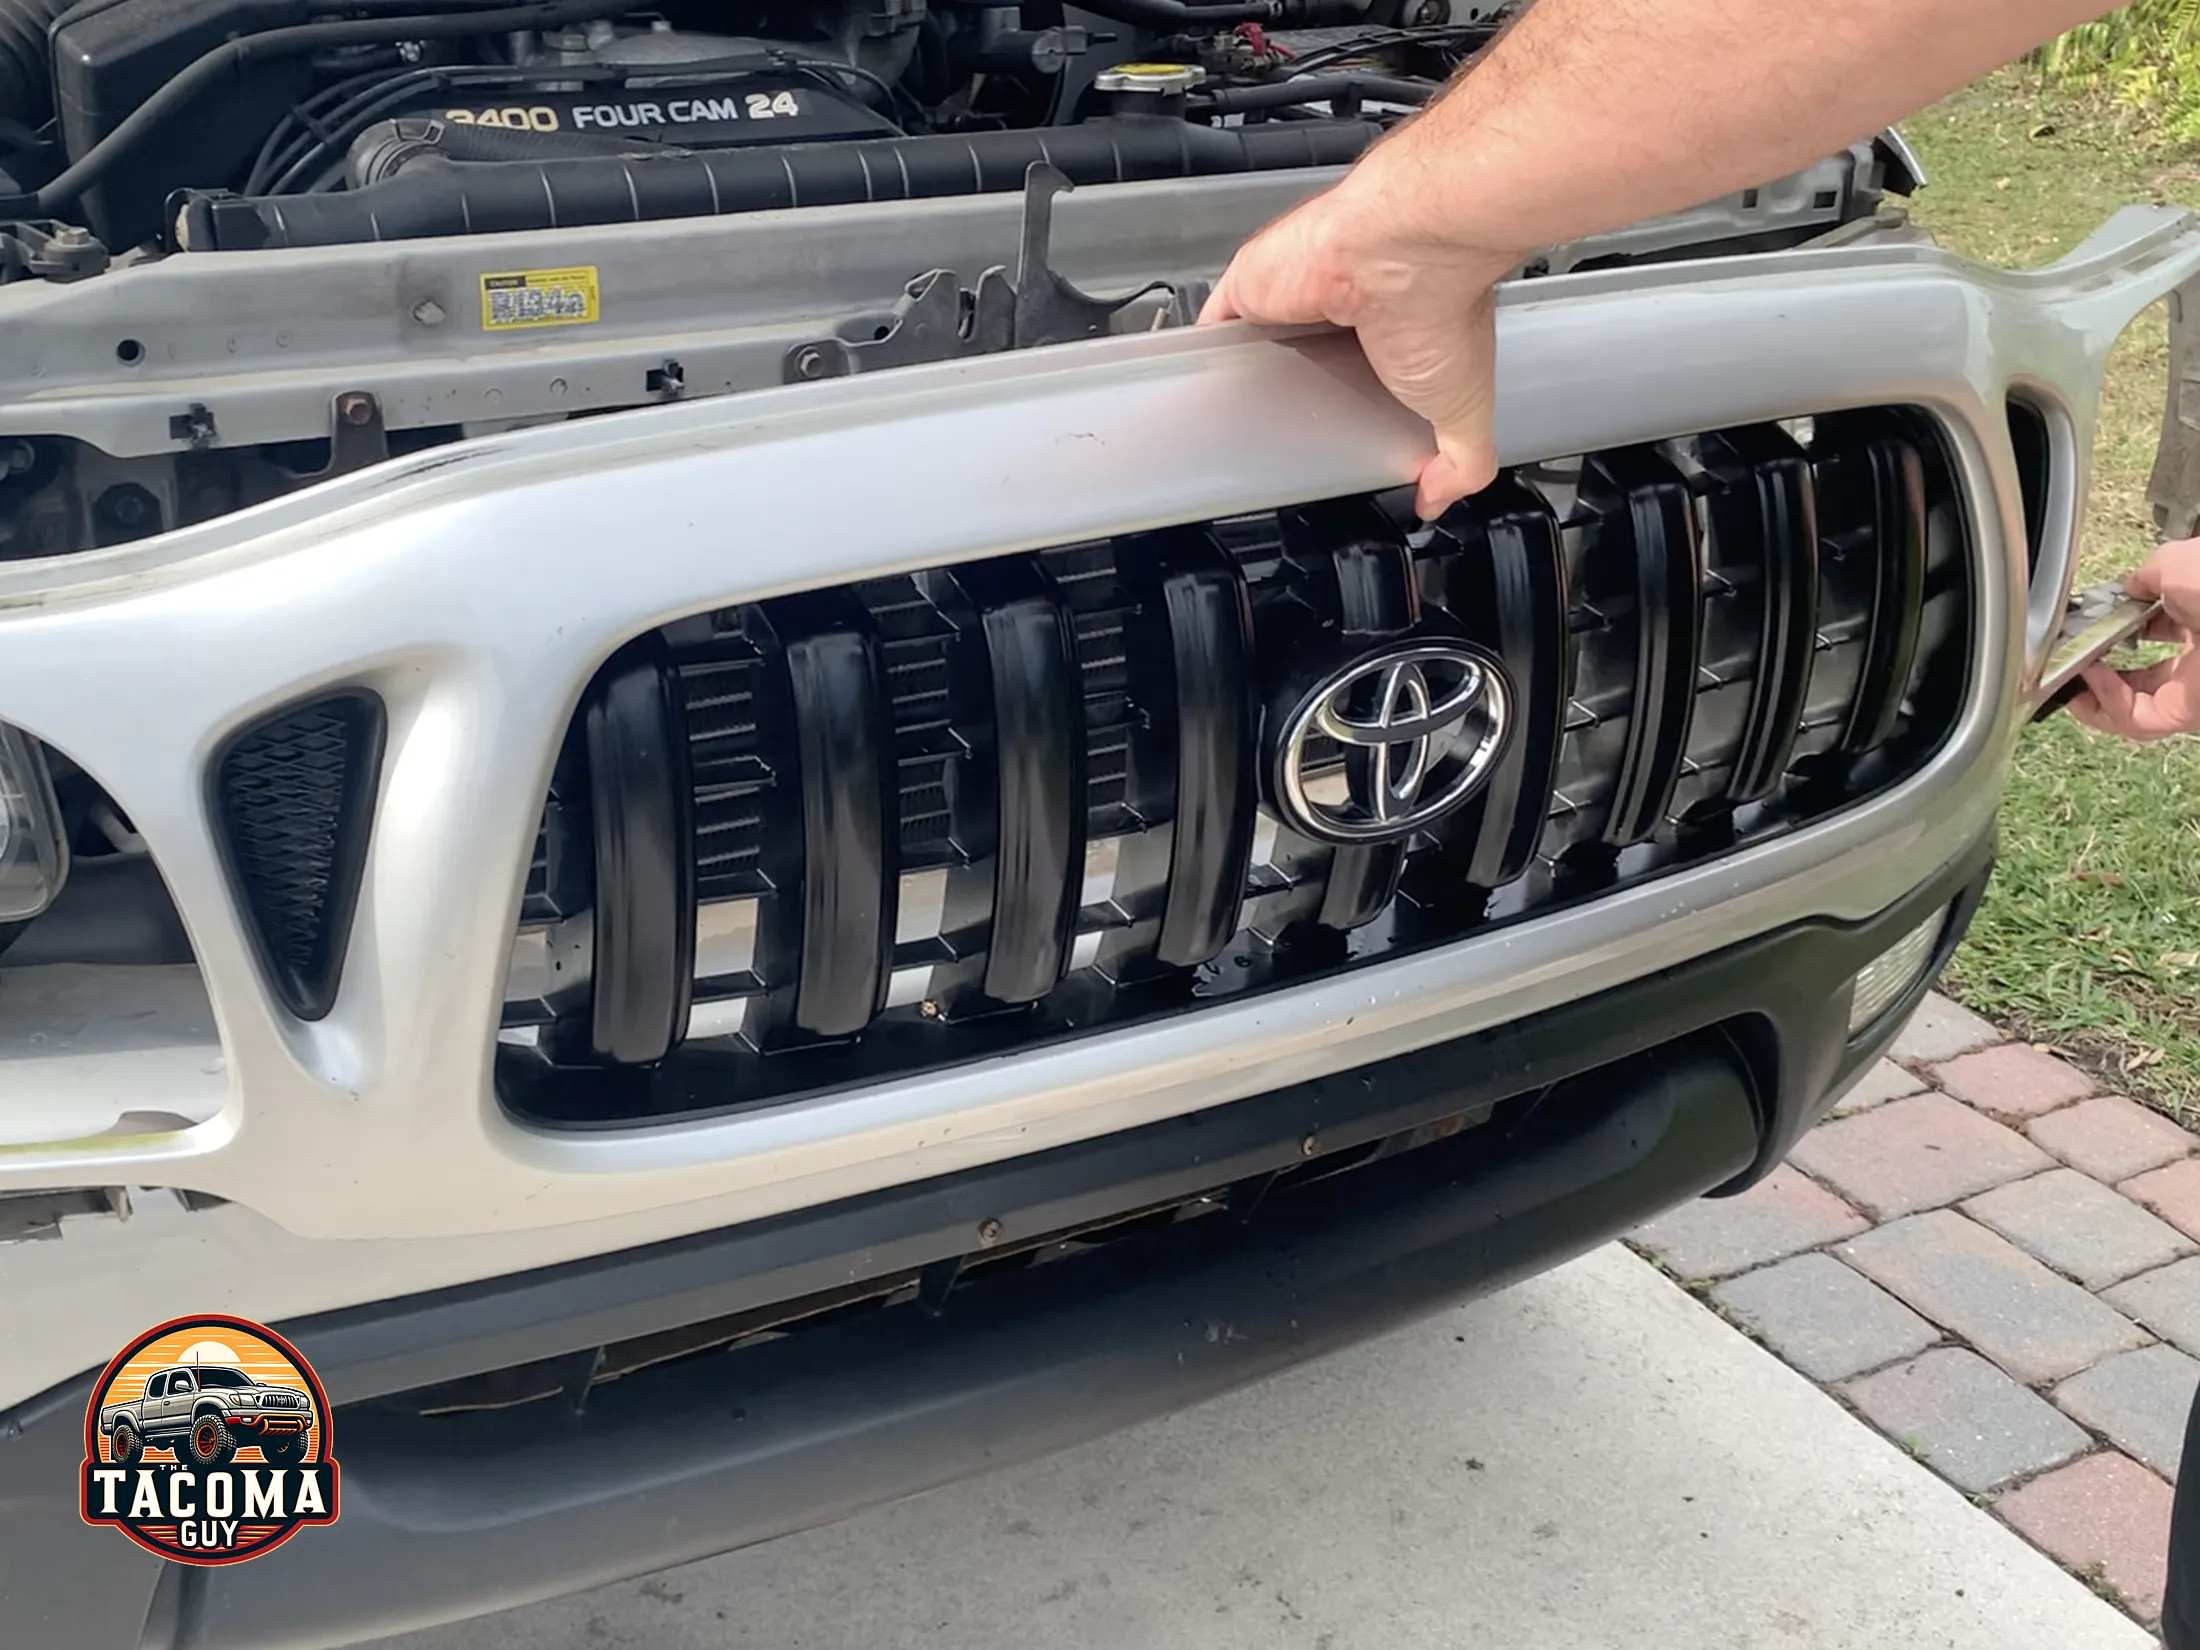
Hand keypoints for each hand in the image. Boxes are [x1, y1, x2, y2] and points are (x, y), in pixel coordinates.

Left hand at [1199, 155, 1520, 521]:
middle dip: (1284, 399)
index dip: (1335, 413)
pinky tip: (1198, 386)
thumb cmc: (1440, 310)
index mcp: (1386, 337)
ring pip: (1253, 346)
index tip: (1324, 445)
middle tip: (1274, 440)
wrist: (1409, 249)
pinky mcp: (1249, 286)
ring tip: (1230, 424)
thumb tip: (1439, 500)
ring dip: (1241, 377)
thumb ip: (1462, 462)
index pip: (1351, 383)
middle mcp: (1335, 314)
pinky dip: (1203, 353)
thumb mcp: (1465, 408)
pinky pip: (1213, 322)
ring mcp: (1289, 299)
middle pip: (1297, 366)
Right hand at [2068, 537, 2199, 739]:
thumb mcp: (2173, 563)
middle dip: (2096, 672)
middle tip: (2071, 661)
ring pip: (2130, 707)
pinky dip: (2105, 699)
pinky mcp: (2182, 714)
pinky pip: (2134, 716)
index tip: (2090, 627)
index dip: (2117, 631)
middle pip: (2137, 678)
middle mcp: (2196, 661)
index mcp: (2199, 622)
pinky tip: (2091, 674)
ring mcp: (2190, 691)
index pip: (2153, 635)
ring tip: (2072, 670)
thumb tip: (2127, 588)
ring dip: (2093, 692)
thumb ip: (2144, 576)